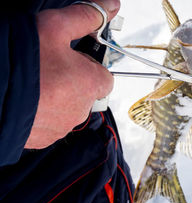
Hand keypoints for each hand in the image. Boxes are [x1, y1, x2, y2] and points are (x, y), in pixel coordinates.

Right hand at [25, 0, 119, 148]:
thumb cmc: (19, 61)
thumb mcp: (54, 27)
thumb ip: (85, 17)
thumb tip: (110, 7)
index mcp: (91, 84)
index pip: (106, 77)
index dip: (90, 66)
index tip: (75, 58)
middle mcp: (82, 109)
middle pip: (86, 93)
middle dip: (73, 80)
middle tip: (49, 67)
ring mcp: (63, 126)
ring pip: (68, 109)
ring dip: (57, 97)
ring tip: (35, 83)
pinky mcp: (45, 138)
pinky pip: (51, 123)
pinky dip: (43, 112)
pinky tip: (27, 99)